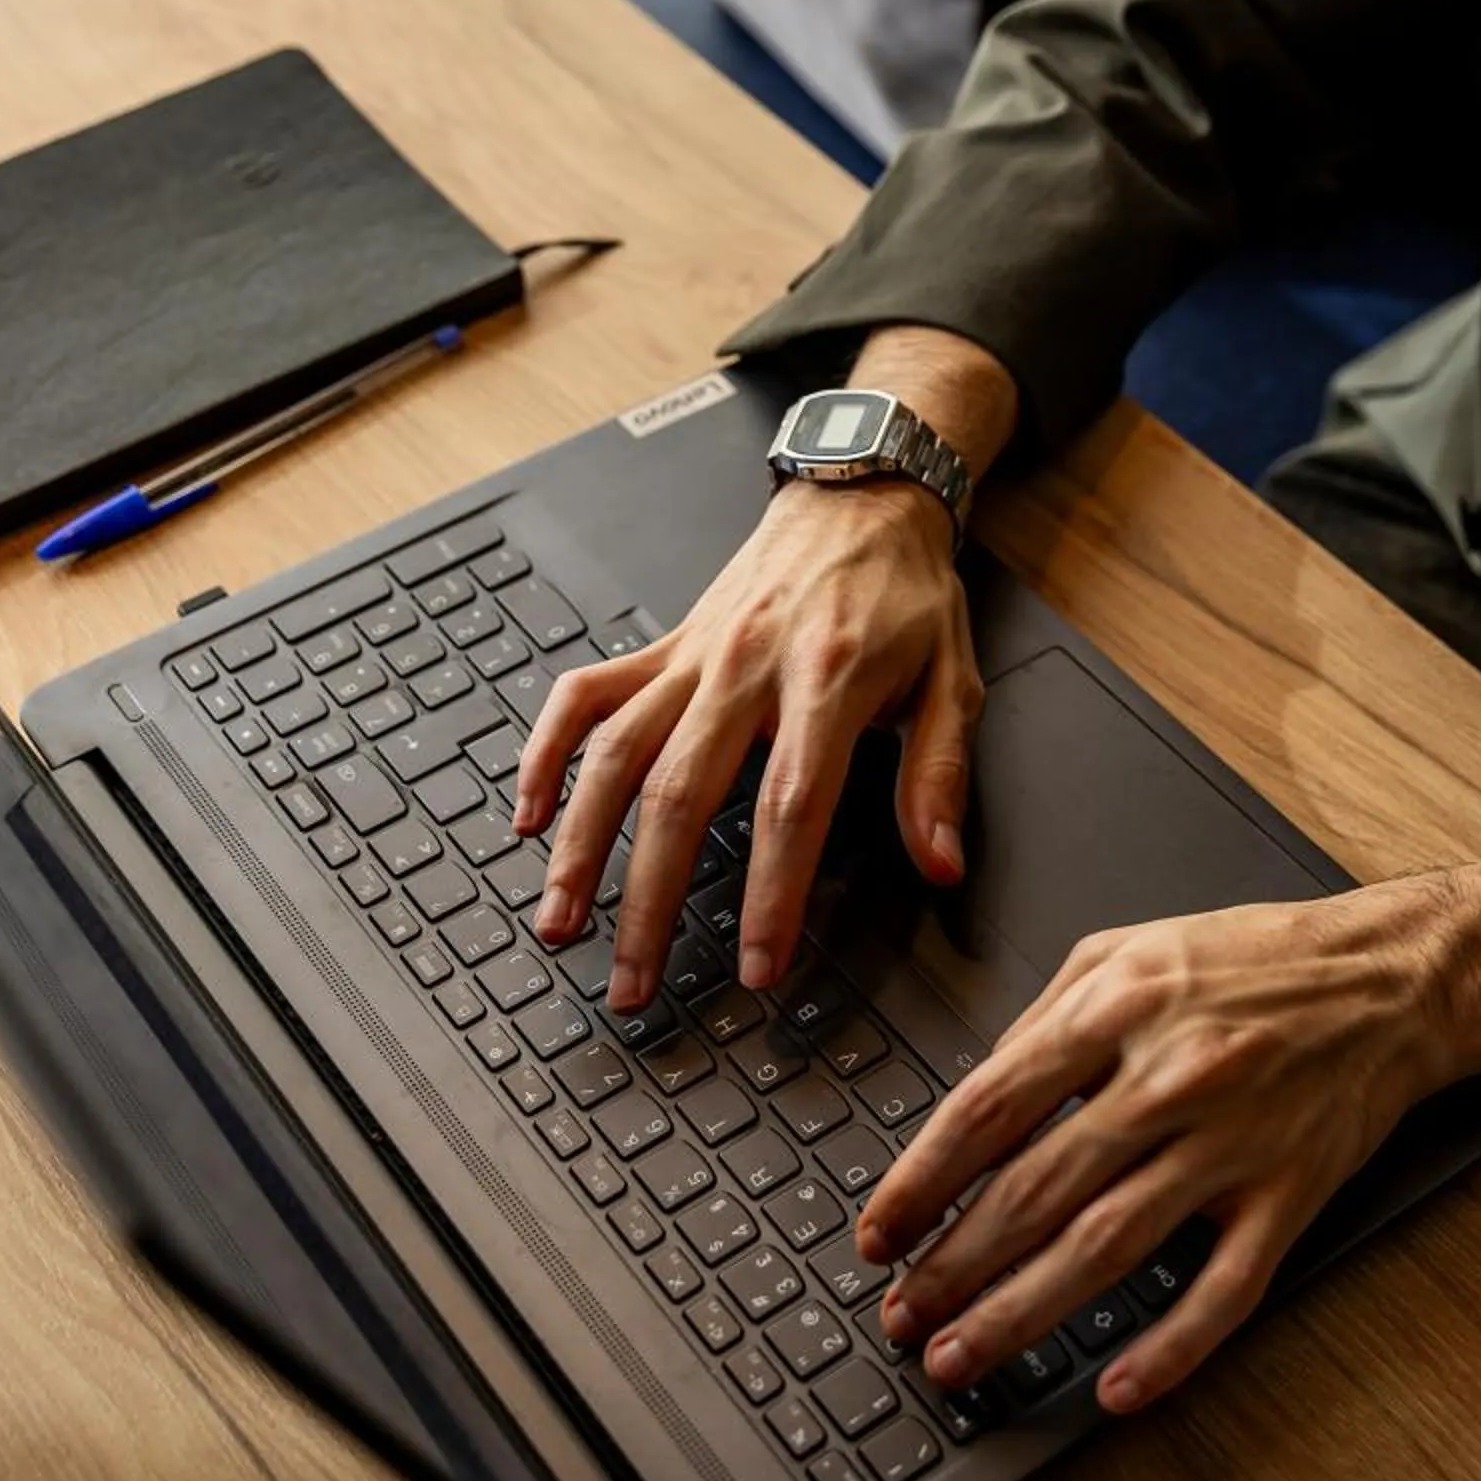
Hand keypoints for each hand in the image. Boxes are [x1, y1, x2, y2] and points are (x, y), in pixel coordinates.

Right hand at [510, 329, 1016, 1010]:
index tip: (756, 966)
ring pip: (616, 755)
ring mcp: (693, 656)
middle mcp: (746, 668)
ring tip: (560, 923)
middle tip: (635, 983)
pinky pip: (585, 697)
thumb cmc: (908, 593)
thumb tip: (939, 863)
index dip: (769, 894)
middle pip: (681, 797)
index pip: (790, 807)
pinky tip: (526, 814)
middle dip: (650, 901)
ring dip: (578, 845)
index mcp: (827, 681)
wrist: (863, 497)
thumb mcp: (955, 680)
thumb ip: (939, 777)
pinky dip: (545, 751)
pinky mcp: (662, 645)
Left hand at [855, 845, 1480, 1412]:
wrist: (1395, 977)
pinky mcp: (1289, 1194)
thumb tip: (971, 1102)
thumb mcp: (1131, 946)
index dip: (921, 1180)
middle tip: (899, 1318)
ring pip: (1106, 1247)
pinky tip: (1116, 1392)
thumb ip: (1045, 1017)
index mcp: (1118, 1006)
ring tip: (960, 1357)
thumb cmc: (1258, 960)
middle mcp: (1169, 1077)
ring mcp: (1232, 1143)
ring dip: (1022, 1313)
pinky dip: (1169, 1349)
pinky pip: (1223, 1289)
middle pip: (1034, 1190)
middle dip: (953, 1265)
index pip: (988, 1108)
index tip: (878, 1233)